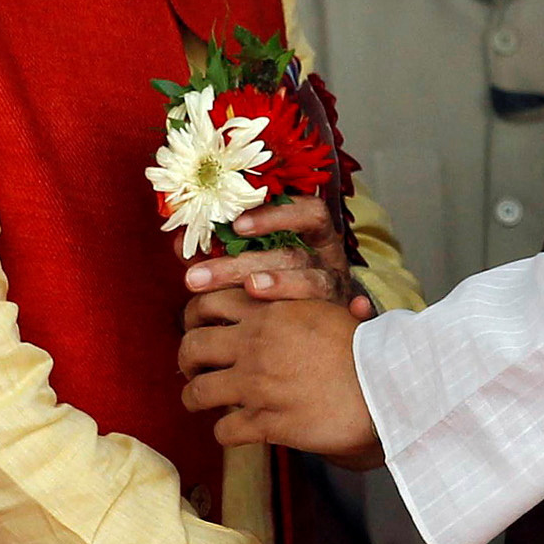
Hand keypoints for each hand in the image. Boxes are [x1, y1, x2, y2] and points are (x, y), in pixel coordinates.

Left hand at [179, 297, 383, 464]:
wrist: (388, 388)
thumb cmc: (366, 348)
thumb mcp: (328, 308)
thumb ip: (298, 298)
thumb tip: (276, 287)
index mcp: (269, 310)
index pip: (208, 302)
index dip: (193, 316)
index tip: (197, 327)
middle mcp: (256, 344)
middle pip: (192, 346)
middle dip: (186, 360)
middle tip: (193, 368)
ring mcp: (258, 385)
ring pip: (198, 392)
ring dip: (194, 398)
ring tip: (200, 402)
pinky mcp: (267, 422)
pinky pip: (225, 430)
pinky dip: (224, 432)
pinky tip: (234, 431)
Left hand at [182, 197, 372, 330]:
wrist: (338, 330)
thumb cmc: (292, 289)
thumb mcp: (264, 262)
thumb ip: (226, 253)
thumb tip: (180, 244)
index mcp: (310, 239)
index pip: (302, 212)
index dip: (273, 215)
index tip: (236, 224)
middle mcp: (327, 260)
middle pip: (290, 253)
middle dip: (243, 263)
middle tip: (197, 278)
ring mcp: (340, 290)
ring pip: (315, 281)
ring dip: (283, 283)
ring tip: (251, 290)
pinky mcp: (351, 319)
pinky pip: (363, 312)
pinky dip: (363, 311)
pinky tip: (354, 312)